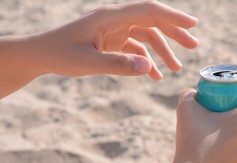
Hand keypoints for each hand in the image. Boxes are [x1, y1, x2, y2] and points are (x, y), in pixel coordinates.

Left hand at [29, 0, 197, 79]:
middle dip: (174, 33)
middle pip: (152, 21)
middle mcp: (115, 20)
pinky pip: (135, 48)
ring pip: (146, 35)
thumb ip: (119, 65)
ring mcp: (114, 30)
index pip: (148, 11)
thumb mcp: (88, 63)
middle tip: (193, 46)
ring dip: (162, 50)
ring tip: (176, 68)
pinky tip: (153, 75)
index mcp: (110, 17)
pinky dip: (146, 60)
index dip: (173, 16)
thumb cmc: (60, 55)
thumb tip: (150, 68)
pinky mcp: (111, 41)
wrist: (40, 55)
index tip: (193, 25)